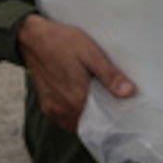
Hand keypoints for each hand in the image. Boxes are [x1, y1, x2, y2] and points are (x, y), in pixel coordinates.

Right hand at [17, 13, 135, 130]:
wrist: (32, 38)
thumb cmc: (63, 42)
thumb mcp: (91, 54)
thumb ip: (109, 75)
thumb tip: (129, 92)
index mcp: (78, 98)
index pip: (103, 122)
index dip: (115, 118)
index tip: (124, 111)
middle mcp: (65, 109)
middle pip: (90, 124)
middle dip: (103, 118)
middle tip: (113, 102)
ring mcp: (54, 109)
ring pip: (77, 123)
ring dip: (88, 117)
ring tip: (99, 100)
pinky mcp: (46, 105)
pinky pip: (66, 119)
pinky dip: (76, 114)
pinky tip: (82, 99)